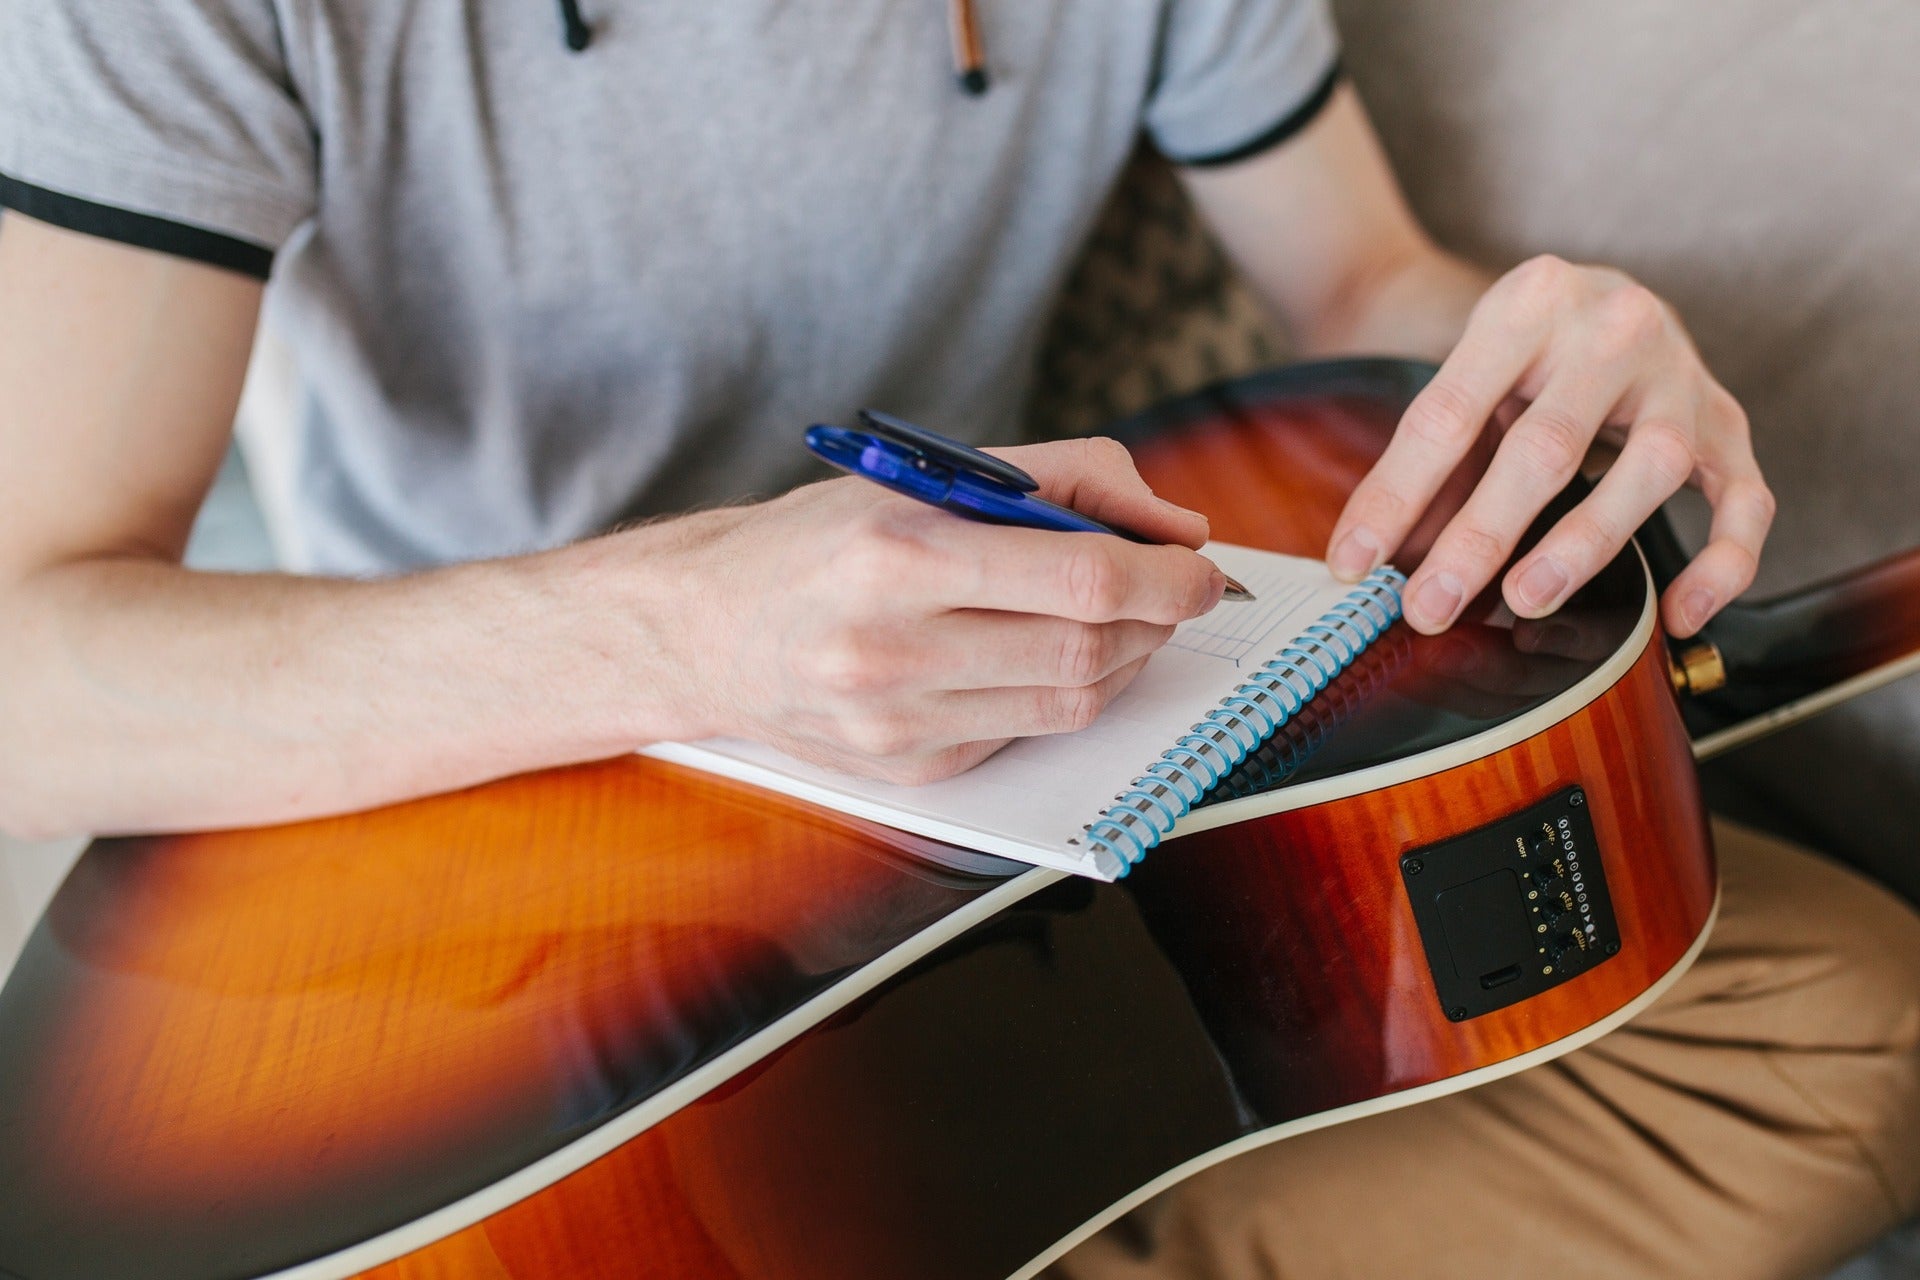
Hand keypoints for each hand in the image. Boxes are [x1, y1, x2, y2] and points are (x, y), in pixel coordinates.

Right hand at [660, 438, 1225, 783]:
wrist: (706, 630)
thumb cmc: (824, 540)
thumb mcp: (928, 476)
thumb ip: (1062, 480)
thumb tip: (1174, 528)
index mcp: (899, 554)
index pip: (1079, 579)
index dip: (1165, 576)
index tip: (1200, 565)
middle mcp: (892, 648)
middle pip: (1086, 649)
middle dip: (1156, 619)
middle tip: (1175, 590)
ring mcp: (898, 724)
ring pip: (1070, 701)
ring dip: (1124, 659)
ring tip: (1122, 620)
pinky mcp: (908, 770)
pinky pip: (1026, 731)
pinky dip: (1062, 691)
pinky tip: (1045, 654)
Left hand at [1325, 255, 1773, 637]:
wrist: (1599, 294)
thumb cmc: (1522, 356)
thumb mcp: (1464, 379)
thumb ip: (1423, 463)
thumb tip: (1365, 560)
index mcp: (1529, 302)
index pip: (1449, 414)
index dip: (1395, 496)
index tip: (1354, 565)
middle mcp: (1616, 328)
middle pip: (1546, 446)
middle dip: (1480, 537)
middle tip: (1430, 606)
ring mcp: (1682, 374)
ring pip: (1651, 468)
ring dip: (1584, 546)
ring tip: (1525, 603)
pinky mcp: (1729, 421)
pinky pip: (1746, 499)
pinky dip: (1722, 565)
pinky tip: (1677, 614)